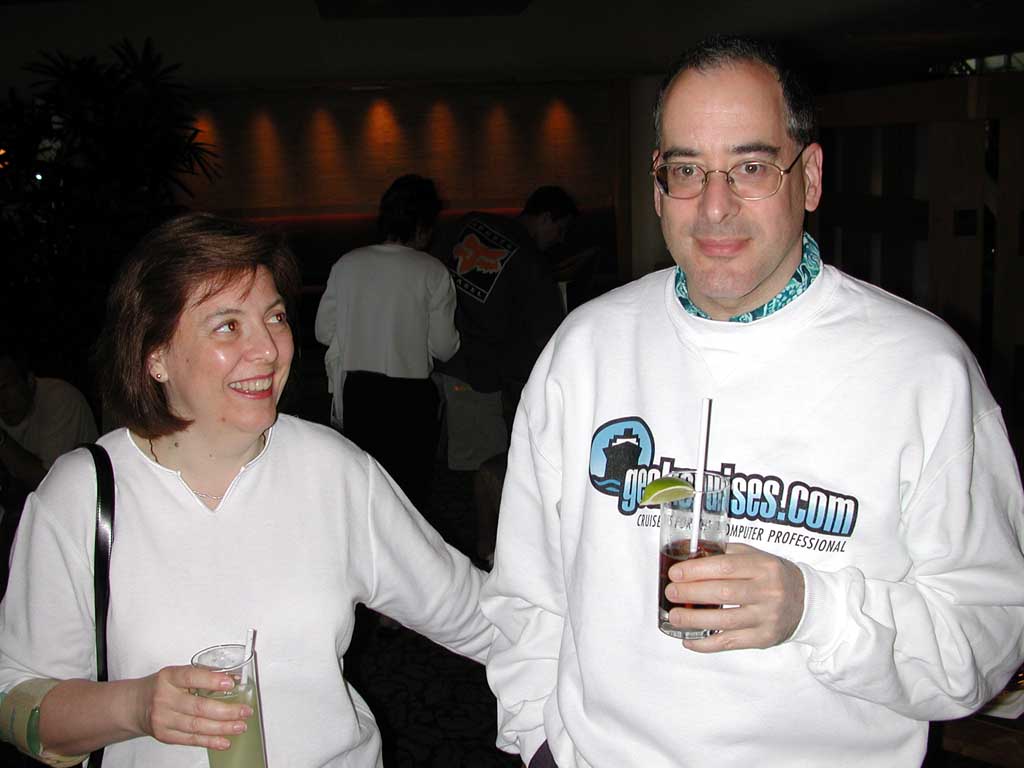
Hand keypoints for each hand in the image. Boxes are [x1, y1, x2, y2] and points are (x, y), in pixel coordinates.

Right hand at [133, 665, 251, 750]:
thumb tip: (235, 678)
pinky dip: (210, 741)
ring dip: (222, 728)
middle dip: (226, 711)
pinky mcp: (165, 735)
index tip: (231, 683)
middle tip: (244, 711)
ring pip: (196, 726)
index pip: (191, 677)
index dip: (211, 680)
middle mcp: (164, 698)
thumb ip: (203, 674)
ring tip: (240, 726)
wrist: (135, 705)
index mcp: (169, 677)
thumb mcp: (177, 674)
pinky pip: (191, 739)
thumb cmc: (162, 687)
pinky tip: (224, 741)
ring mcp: (163, 719)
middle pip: (198, 707)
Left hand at [665, 542, 804, 651]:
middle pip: (723, 593)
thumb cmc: (774, 576)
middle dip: (691, 593)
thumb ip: (727, 554)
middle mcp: (768, 592)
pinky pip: (730, 642)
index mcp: (764, 567)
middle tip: (671, 593)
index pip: (726, 567)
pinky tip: (689, 639)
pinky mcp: (764, 638)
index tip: (676, 573)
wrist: (807, 602)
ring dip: (694, 619)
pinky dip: (706, 643)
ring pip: (724, 621)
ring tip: (674, 616)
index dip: (697, 570)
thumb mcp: (757, 557)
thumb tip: (690, 555)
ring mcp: (767, 617)